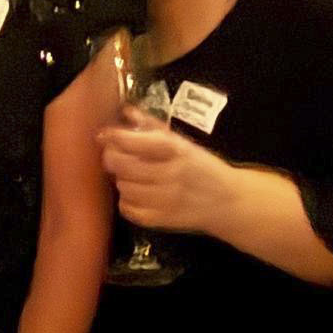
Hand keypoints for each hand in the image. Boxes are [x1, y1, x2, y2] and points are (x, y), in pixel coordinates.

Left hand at [98, 106, 234, 235]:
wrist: (228, 203)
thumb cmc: (203, 167)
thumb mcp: (183, 142)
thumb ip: (152, 126)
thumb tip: (126, 111)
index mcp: (175, 151)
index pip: (132, 142)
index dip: (113, 137)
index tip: (104, 134)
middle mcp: (168, 175)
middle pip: (121, 165)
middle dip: (112, 157)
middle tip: (115, 154)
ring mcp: (163, 200)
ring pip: (122, 187)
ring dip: (122, 178)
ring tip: (132, 174)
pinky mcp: (159, 221)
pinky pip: (127, 209)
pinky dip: (127, 200)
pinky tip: (137, 193)